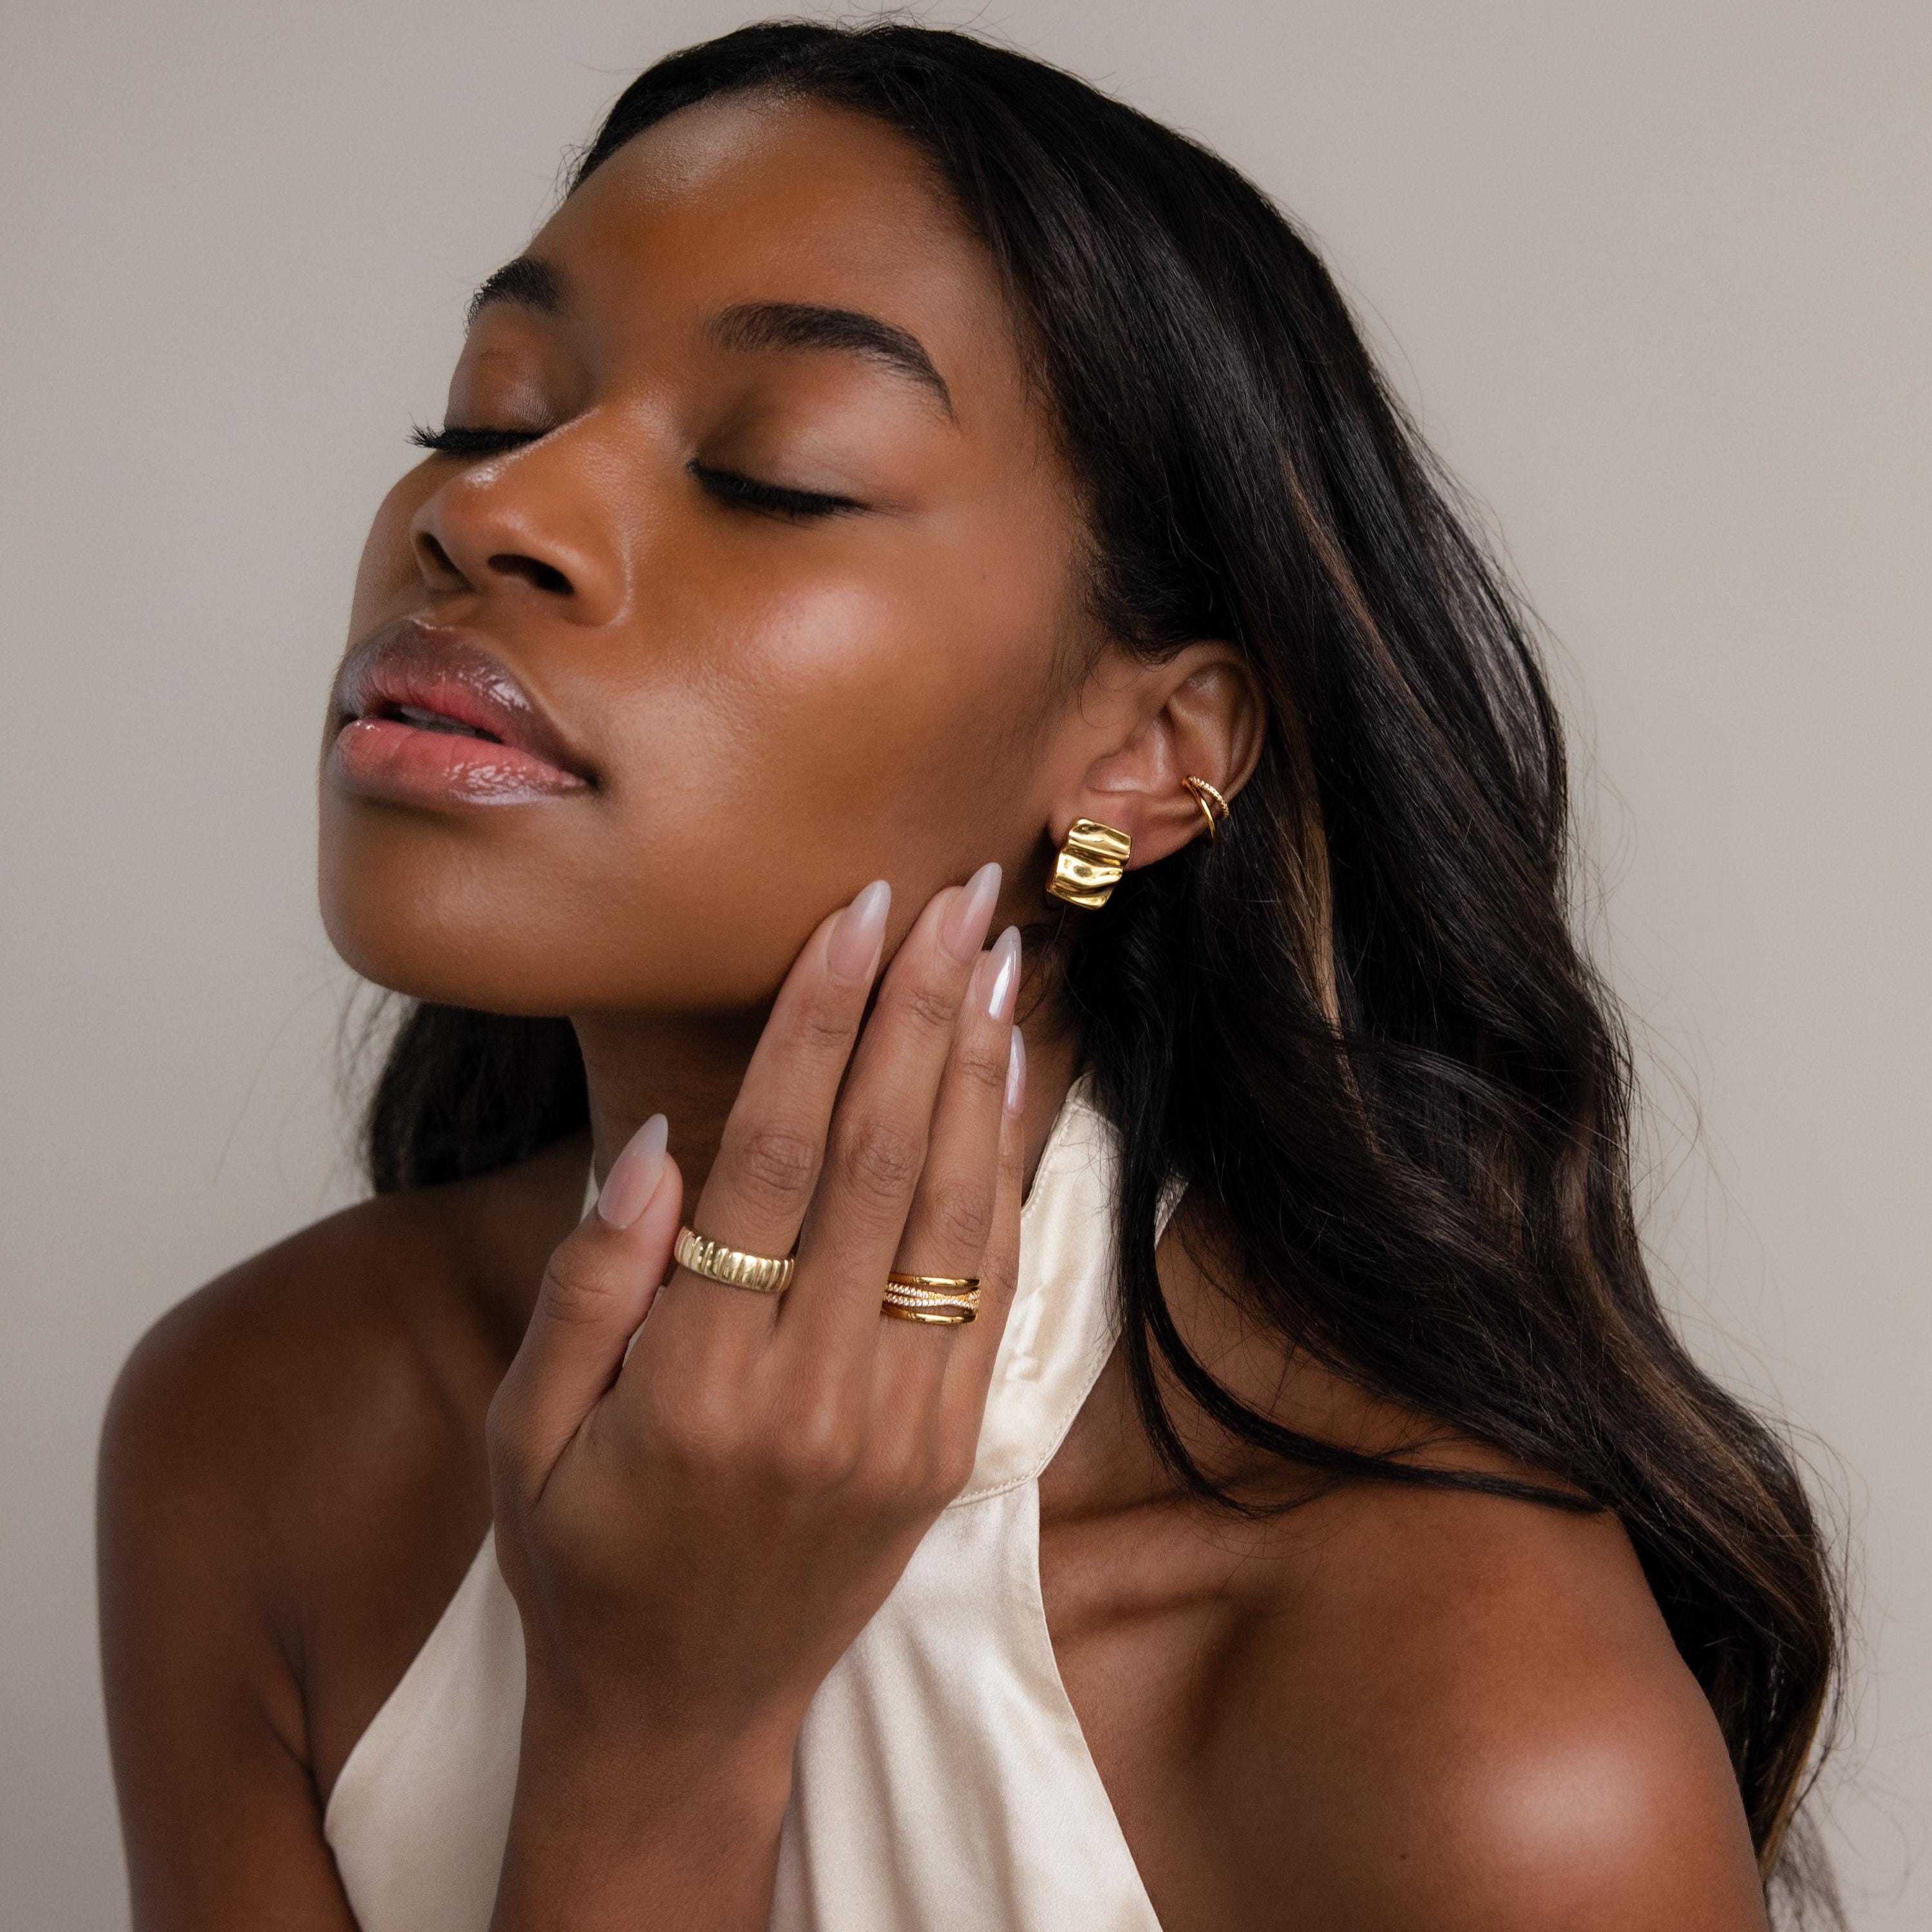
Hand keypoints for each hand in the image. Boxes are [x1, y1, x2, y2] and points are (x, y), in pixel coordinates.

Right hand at [486, 863, 1026, 1774]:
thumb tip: (657, 1138)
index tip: (856, 912)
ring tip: (998, 954)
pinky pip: (990, 1286)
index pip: (768, 1162)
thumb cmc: (583, 1559)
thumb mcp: (524, 1436)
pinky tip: (1010, 1081)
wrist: (686, 1708)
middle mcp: (812, 1398)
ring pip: (956, 1211)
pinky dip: (1009, 1171)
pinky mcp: (948, 1449)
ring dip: (981, 1070)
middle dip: (920, 1010)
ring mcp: (898, 1428)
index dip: (818, 1024)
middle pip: (882, 1161)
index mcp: (692, 1386)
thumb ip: (589, 1285)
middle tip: (957, 892)